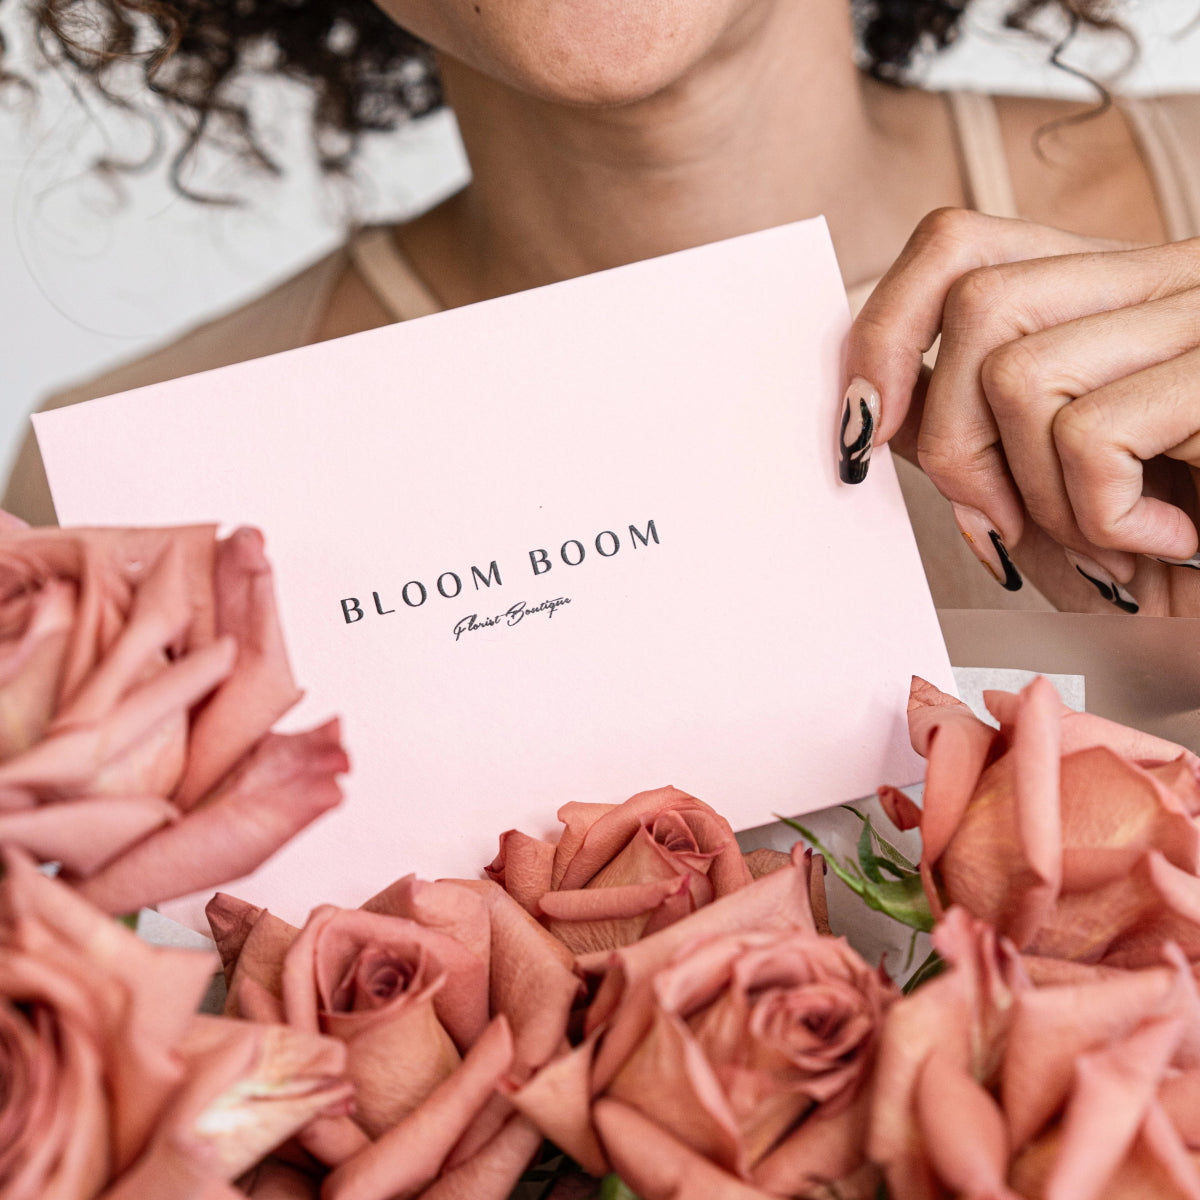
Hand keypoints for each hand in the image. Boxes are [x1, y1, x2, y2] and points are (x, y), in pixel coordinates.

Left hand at [839, 208, 1199, 615]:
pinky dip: (1102, 520)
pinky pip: (1090, 434)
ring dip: (1038, 495)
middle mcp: (1167, 277)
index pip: (957, 245)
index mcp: (1110, 292)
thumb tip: (869, 394)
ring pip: (1019, 371)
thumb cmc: (1164, 567)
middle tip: (1007, 524)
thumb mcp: (1039, 489)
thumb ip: (964, 423)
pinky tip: (1165, 542)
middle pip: (977, 304)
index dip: (887, 331)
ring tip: (1104, 541)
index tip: (865, 428)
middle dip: (959, 443)